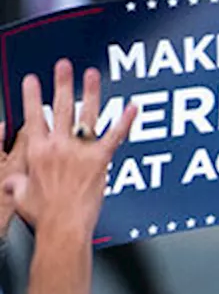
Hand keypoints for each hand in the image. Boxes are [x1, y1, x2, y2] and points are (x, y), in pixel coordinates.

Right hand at [4, 60, 136, 236]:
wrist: (63, 226)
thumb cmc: (44, 215)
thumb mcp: (22, 196)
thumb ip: (17, 183)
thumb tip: (11, 182)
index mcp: (37, 152)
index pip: (33, 116)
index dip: (33, 96)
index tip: (33, 80)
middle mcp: (58, 146)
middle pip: (60, 107)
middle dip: (62, 84)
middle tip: (64, 66)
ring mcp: (79, 151)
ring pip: (86, 114)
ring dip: (90, 92)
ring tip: (92, 73)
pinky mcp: (100, 160)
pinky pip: (115, 136)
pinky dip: (124, 121)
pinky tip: (132, 107)